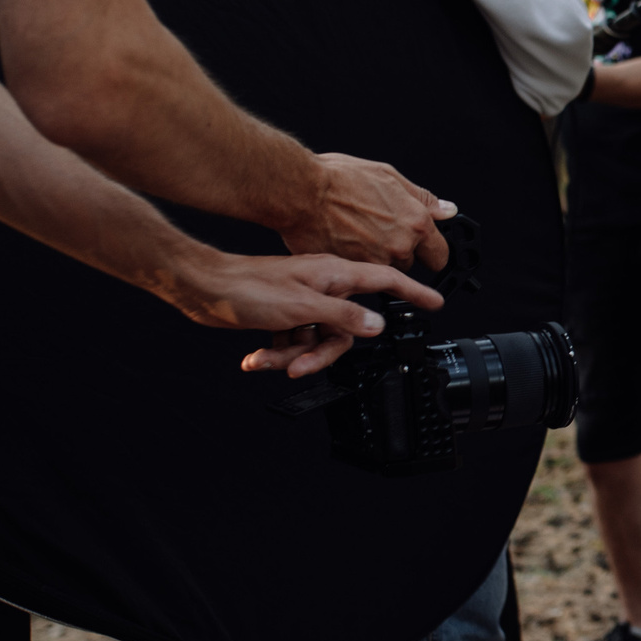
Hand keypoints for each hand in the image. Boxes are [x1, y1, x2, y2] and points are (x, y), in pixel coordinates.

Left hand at [165, 250, 442, 377]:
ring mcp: (304, 301)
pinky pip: (296, 341)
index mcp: (336, 276)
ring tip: (267, 358)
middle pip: (346, 329)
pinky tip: (255, 355)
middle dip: (322, 353)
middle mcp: (324, 287)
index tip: (435, 303)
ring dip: (292, 355)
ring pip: (317, 340)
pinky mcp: (285, 314)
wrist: (206, 289)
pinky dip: (277, 351)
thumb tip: (376, 327)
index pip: (386, 282)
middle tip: (302, 364)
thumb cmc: (250, 288)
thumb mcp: (304, 307)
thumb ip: (345, 317)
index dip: (412, 293)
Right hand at [279, 153, 456, 271]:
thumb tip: (446, 210)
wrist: (301, 192)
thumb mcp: (389, 176)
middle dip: (399, 250)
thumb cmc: (338, 179)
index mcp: (415, 222)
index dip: (433, 252)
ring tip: (356, 233)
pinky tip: (343, 242)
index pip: (440, 256)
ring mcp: (375, 262)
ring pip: (384, 268)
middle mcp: (399, 246)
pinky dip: (355, 262)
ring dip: (376, 258)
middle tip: (378, 229)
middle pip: (409, 262)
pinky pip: (360, 273)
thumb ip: (422, 198)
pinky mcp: (351, 271)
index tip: (427, 250)